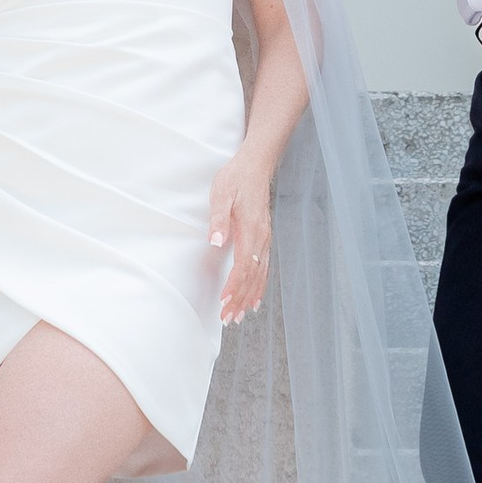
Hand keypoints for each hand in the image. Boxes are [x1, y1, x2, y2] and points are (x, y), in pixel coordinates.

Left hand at [209, 153, 275, 321]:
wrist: (256, 164)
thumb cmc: (236, 177)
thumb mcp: (221, 193)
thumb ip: (219, 219)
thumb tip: (215, 242)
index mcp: (250, 229)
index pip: (244, 265)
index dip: (235, 286)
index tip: (224, 302)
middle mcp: (262, 237)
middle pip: (253, 276)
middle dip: (241, 299)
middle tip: (228, 318)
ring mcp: (265, 238)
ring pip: (260, 274)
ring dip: (250, 296)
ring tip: (240, 316)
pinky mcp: (264, 237)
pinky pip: (265, 267)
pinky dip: (260, 286)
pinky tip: (255, 298)